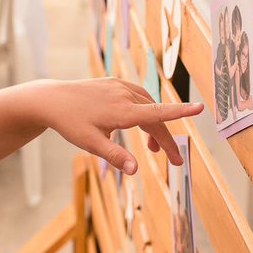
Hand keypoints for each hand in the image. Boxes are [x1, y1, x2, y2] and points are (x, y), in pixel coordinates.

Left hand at [38, 78, 202, 170]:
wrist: (52, 99)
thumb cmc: (70, 123)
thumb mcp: (91, 144)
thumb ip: (115, 156)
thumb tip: (136, 171)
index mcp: (122, 110)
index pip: (159, 112)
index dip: (182, 111)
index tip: (201, 108)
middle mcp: (125, 95)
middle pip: (156, 116)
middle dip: (166, 139)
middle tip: (173, 161)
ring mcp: (119, 86)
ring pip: (148, 105)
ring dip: (155, 125)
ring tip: (153, 148)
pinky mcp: (114, 82)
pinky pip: (138, 95)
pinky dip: (144, 110)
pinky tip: (138, 122)